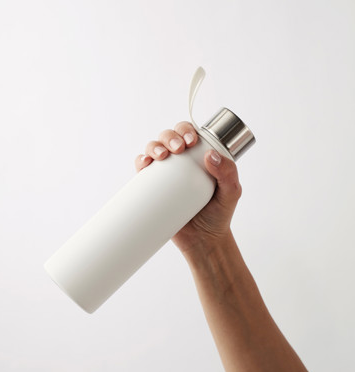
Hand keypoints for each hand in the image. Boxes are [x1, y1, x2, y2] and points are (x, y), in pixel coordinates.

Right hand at [134, 121, 241, 256]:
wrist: (202, 241)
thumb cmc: (219, 214)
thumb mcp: (231, 192)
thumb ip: (228, 173)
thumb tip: (210, 155)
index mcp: (198, 157)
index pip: (190, 134)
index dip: (186, 131)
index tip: (191, 142)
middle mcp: (180, 162)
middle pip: (169, 137)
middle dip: (170, 136)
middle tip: (178, 149)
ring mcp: (164, 175)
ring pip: (153, 149)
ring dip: (154, 146)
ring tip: (161, 157)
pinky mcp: (151, 189)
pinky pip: (142, 170)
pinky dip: (140, 162)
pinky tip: (144, 164)